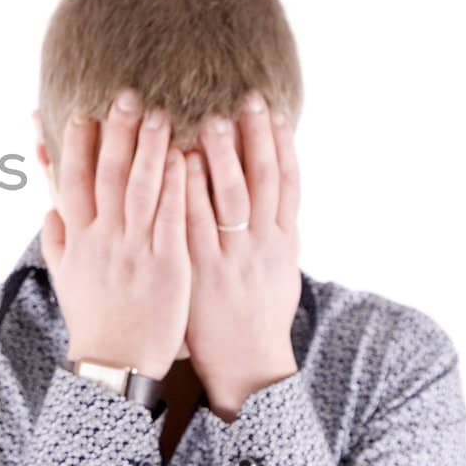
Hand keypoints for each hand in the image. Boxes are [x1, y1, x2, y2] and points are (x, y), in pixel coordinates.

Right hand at [37, 87, 190, 378]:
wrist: (117, 364)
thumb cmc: (94, 319)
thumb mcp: (65, 277)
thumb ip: (57, 239)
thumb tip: (48, 206)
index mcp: (77, 239)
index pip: (72, 182)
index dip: (76, 146)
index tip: (83, 112)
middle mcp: (103, 240)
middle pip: (107, 176)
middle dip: (116, 133)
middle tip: (126, 95)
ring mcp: (136, 250)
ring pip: (141, 189)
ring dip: (149, 148)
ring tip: (159, 113)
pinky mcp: (169, 264)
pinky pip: (172, 217)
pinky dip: (177, 185)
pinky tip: (186, 157)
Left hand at [184, 90, 302, 420]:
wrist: (247, 363)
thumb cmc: (259, 312)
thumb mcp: (279, 268)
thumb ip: (273, 228)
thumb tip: (271, 188)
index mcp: (284, 240)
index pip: (287, 182)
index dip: (281, 145)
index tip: (273, 110)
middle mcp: (262, 245)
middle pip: (262, 182)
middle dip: (253, 140)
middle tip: (242, 102)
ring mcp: (232, 257)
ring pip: (230, 198)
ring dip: (220, 158)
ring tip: (210, 120)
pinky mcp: (202, 271)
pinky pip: (194, 225)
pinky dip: (188, 192)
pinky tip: (177, 164)